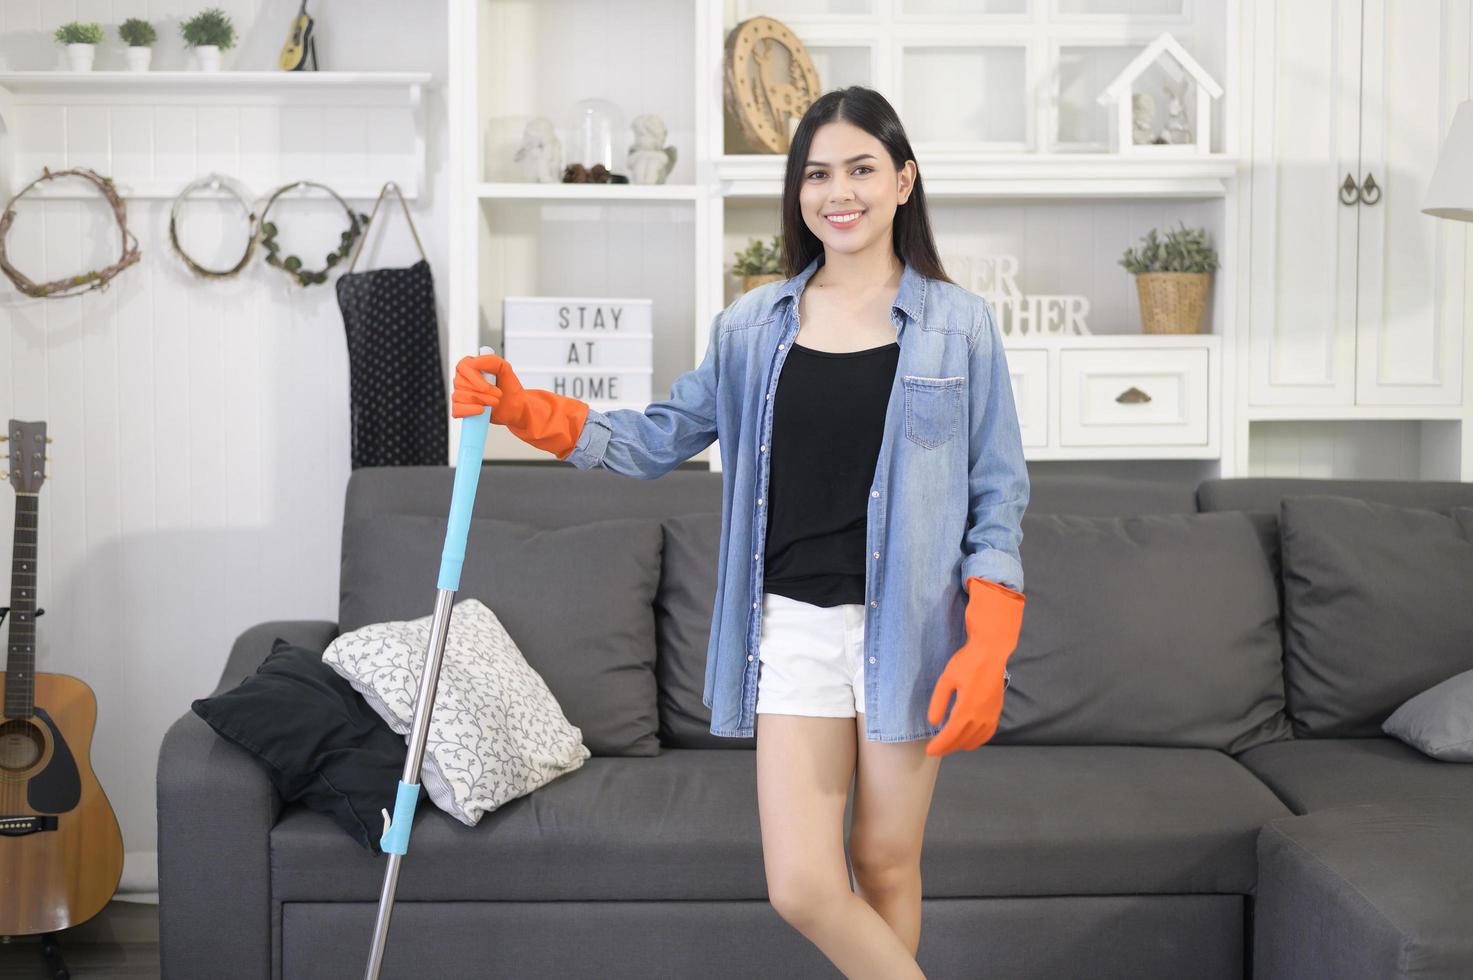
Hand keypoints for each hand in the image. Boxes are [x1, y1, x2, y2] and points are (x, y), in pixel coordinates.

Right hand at [452, 352, 525, 422]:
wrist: (515, 408)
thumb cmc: (509, 389)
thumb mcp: (505, 369)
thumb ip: (491, 360)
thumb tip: (474, 362)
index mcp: (471, 367)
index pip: (462, 367)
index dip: (473, 378)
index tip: (486, 386)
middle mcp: (463, 380)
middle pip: (460, 384)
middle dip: (482, 392)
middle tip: (497, 395)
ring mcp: (460, 395)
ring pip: (459, 397)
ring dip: (481, 401)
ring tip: (494, 402)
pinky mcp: (461, 409)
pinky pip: (456, 410)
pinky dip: (470, 411)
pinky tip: (481, 410)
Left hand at [926, 576, 1025, 757]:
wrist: (991, 652)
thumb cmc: (968, 662)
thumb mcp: (946, 680)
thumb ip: (939, 702)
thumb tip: (933, 722)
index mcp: (967, 709)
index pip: (950, 736)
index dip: (939, 746)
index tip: (929, 751)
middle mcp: (981, 716)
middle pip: (962, 741)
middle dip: (948, 747)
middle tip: (935, 748)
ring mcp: (991, 715)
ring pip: (976, 740)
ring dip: (961, 745)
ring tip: (949, 744)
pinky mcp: (997, 711)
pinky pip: (988, 733)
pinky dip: (977, 740)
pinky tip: (969, 739)